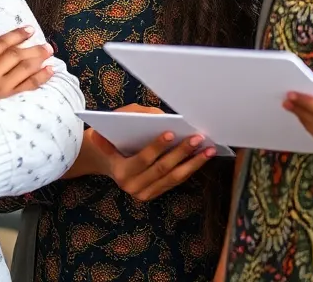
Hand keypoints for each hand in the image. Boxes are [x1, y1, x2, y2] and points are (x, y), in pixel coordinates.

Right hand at [0, 26, 53, 107]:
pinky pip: (26, 86)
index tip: (29, 29)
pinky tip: (49, 71)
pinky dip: (39, 78)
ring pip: (23, 69)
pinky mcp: (5, 101)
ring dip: (38, 59)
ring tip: (49, 53)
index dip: (16, 35)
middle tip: (46, 43)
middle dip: (32, 47)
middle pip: (14, 55)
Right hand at [85, 104, 215, 201]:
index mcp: (121, 171)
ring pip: (173, 178)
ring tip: (208, 150)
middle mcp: (132, 186)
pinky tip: (201, 157)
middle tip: (197, 138)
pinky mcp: (154, 194)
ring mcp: (144, 193)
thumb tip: (163, 117)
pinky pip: (175, 181)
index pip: (143, 159)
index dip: (158, 146)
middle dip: (182, 152)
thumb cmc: (111, 138)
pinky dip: (189, 169)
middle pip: (162, 169)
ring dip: (193, 163)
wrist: (104, 161)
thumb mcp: (117, 124)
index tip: (172, 132)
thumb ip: (136, 118)